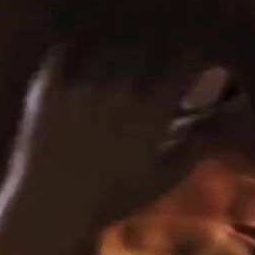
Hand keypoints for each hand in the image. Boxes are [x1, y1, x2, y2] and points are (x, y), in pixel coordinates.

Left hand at [10, 42, 206, 229]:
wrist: (51, 205)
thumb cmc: (109, 201)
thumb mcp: (158, 184)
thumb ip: (188, 157)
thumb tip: (206, 135)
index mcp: (151, 112)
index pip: (181, 68)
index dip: (188, 58)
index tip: (189, 56)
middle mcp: (120, 90)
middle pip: (142, 52)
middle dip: (149, 51)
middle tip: (148, 54)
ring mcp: (82, 86)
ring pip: (105, 50)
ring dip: (112, 50)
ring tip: (112, 53)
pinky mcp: (49, 90)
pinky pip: (60, 55)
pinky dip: (67, 50)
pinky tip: (70, 50)